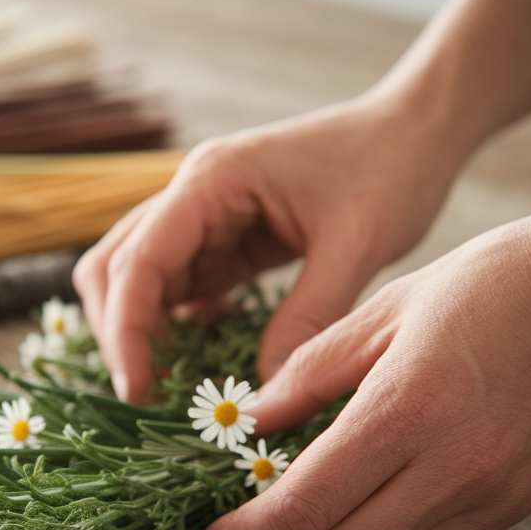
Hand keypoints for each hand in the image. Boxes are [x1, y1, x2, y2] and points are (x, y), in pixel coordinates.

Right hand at [73, 94, 461, 402]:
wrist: (417, 130)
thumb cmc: (392, 168)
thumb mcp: (356, 246)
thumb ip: (308, 319)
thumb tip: (266, 399)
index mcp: (211, 181)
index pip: (138, 262)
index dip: (126, 332)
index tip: (137, 392)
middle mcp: (191, 194)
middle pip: (113, 269)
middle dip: (120, 334)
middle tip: (149, 396)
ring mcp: (202, 216)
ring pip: (136, 280)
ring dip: (143, 333)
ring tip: (173, 386)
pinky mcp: (222, 238)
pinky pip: (178, 288)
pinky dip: (178, 326)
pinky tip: (211, 351)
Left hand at [199, 169, 530, 529]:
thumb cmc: (500, 280)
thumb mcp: (388, 308)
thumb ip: (310, 371)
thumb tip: (254, 421)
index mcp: (407, 408)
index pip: (304, 507)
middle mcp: (453, 466)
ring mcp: (492, 493)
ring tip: (299, 516)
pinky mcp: (519, 504)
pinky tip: (364, 506)